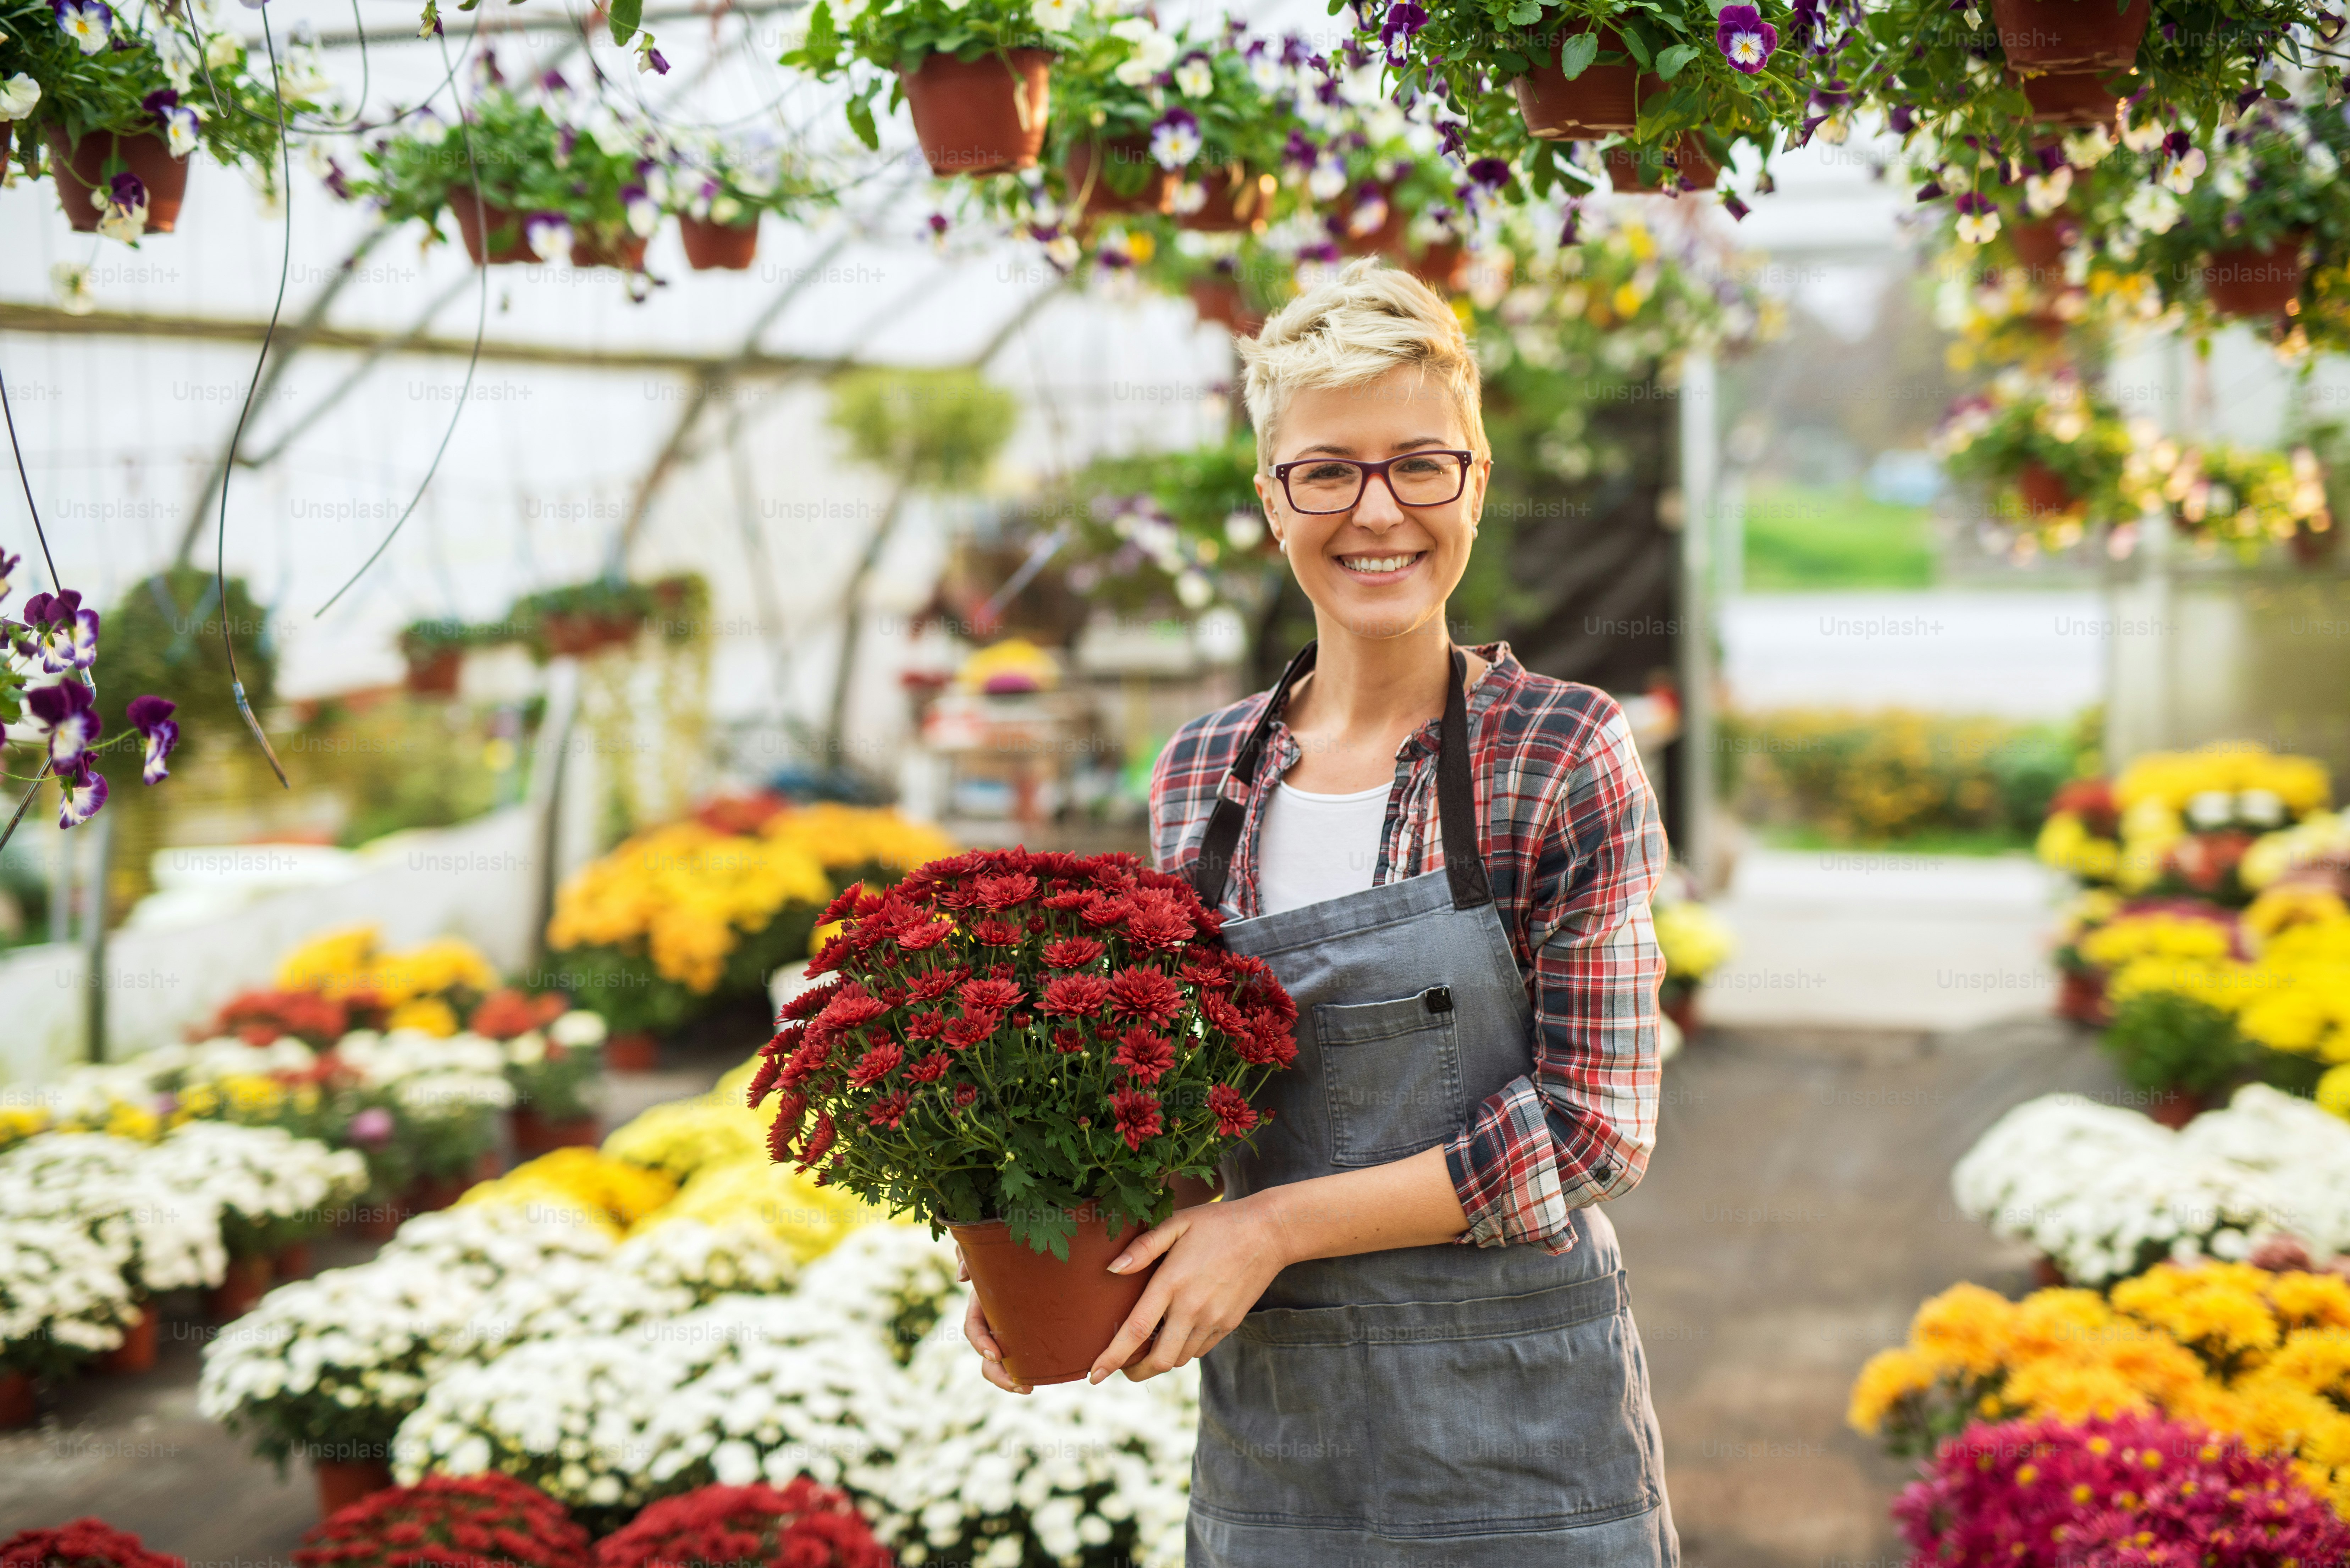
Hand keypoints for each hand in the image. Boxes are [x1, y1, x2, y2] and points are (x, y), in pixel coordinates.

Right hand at [957, 1245, 1030, 1394]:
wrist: (1047, 1249)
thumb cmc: (1013, 1248)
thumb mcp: (988, 1250)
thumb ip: (970, 1255)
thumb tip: (961, 1277)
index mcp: (984, 1302)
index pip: (973, 1328)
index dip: (979, 1342)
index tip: (993, 1354)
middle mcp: (995, 1319)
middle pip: (986, 1355)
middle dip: (996, 1373)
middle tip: (1017, 1384)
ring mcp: (1011, 1329)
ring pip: (1003, 1362)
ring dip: (1010, 1379)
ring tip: (1028, 1388)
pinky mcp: (1030, 1334)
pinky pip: (1025, 1357)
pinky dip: (1029, 1370)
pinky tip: (1041, 1379)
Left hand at [1087, 1194, 1291, 1383]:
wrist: (1269, 1233)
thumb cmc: (1217, 1223)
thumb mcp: (1177, 1223)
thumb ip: (1143, 1247)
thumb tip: (1111, 1268)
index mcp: (1173, 1283)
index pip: (1136, 1331)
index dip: (1112, 1357)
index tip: (1094, 1376)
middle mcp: (1192, 1308)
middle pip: (1158, 1360)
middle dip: (1135, 1371)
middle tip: (1121, 1367)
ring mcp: (1213, 1319)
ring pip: (1179, 1359)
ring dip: (1159, 1360)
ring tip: (1146, 1348)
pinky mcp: (1229, 1324)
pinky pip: (1199, 1350)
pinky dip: (1182, 1351)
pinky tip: (1175, 1335)